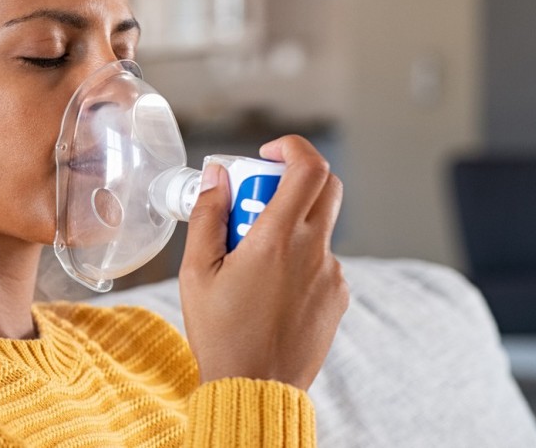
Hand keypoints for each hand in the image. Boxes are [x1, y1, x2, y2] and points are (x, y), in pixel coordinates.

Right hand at [177, 135, 348, 390]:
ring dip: (291, 225)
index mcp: (278, 239)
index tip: (266, 154)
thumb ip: (207, 216)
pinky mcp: (338, 296)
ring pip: (320, 227)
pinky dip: (299, 259)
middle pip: (325, 187)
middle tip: (257, 198)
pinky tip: (270, 288)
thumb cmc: (221, 333)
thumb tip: (216, 176)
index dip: (292, 147)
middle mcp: (314, 251)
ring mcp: (332, 274)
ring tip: (252, 262)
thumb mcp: (196, 272)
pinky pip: (322, 260)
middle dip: (291, 179)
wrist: (256, 388)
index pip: (308, 168)